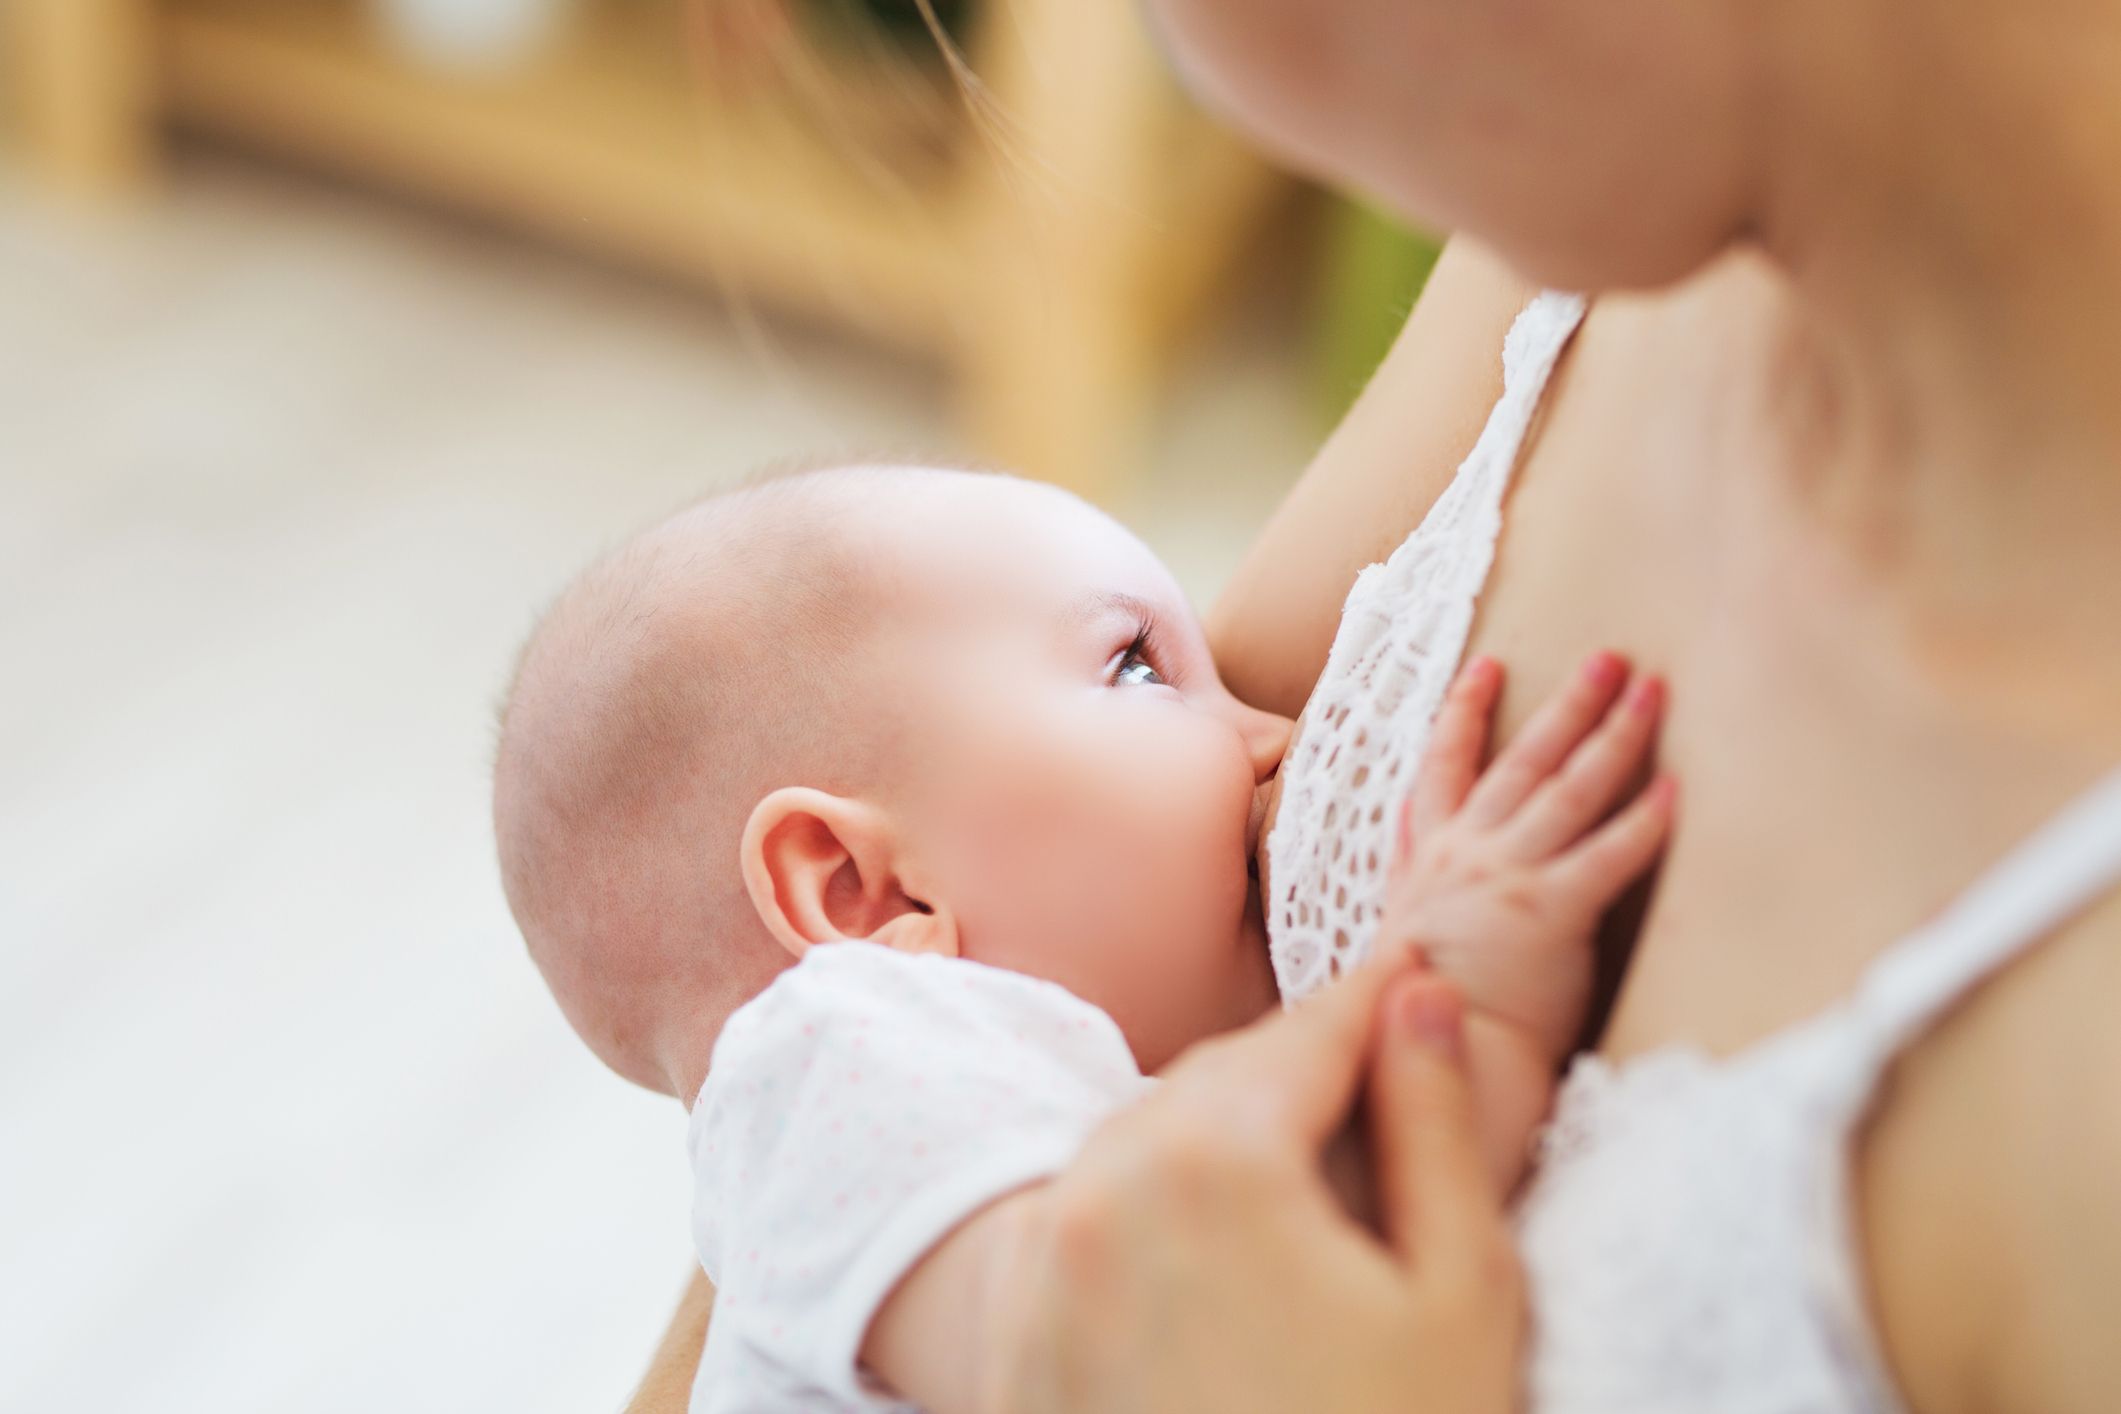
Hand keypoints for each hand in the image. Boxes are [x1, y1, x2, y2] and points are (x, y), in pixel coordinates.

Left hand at [985, 950, 1522, 1413]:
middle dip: (1295, 1066)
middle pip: (1215, 1082)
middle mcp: (1100, 1194)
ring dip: (1219, 1131)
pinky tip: (1223, 1244)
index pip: (1307, 1036)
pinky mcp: (1018, 1346)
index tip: (1414, 974)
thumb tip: (1420, 997)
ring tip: (1303, 1151)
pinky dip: (1155, 1208)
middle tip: (1371, 1055)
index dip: (1375, 1004)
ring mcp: (1045, 1274)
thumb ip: (1434, 1125)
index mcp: (1213, 1162)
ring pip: (1139, 1144)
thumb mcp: (1460, 1293)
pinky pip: (1088, 1224)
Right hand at [1384, 652, 1673, 1062]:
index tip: (1488, 665)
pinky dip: (1642, 821)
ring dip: (1613, 734)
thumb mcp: (1397, 927)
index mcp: (1431, 858)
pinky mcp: (1549, 912)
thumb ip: (1410, 872)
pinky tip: (1674, 791)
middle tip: (1610, 656)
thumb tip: (1407, 828)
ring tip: (1651, 691)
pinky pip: (1606, 856)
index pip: (1445, 767)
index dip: (1465, 712)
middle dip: (1569, 704)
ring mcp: (1507, 877)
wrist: (1422, 1056)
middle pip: (1525, 761)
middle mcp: (1467, 854)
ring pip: (1568, 790)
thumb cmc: (1417, 1007)